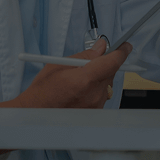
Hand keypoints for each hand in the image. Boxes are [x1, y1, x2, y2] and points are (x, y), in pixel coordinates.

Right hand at [12, 39, 131, 108]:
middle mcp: (94, 95)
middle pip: (110, 73)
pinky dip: (95, 90)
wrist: (35, 114)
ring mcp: (96, 106)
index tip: (125, 46)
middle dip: (103, 65)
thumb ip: (85, 55)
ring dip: (98, 78)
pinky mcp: (95, 113)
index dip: (121, 52)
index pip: (112, 62)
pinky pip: (102, 95)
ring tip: (78, 81)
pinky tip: (79, 91)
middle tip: (89, 64)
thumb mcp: (60, 65)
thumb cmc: (43, 90)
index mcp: (85, 80)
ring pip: (107, 84)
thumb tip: (101, 47)